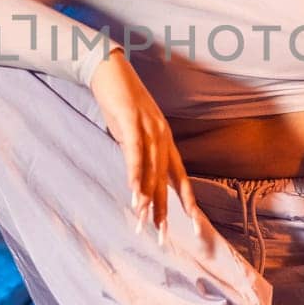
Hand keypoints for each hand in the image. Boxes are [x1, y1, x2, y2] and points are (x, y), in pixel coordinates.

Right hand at [88, 50, 202, 243]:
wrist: (109, 67)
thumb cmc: (119, 101)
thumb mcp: (132, 132)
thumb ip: (138, 153)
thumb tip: (137, 177)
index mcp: (165, 140)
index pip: (180, 177)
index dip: (188, 202)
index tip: (194, 226)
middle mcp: (162, 136)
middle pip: (166, 180)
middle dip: (164, 210)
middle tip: (161, 237)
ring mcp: (149, 128)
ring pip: (151, 170)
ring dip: (147, 198)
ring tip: (144, 222)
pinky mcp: (131, 120)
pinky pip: (135, 153)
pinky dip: (134, 174)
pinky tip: (134, 193)